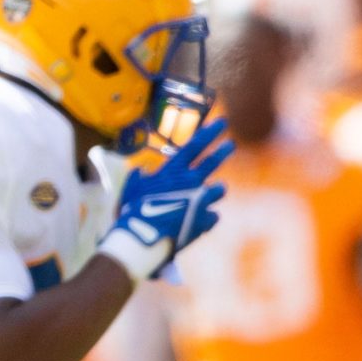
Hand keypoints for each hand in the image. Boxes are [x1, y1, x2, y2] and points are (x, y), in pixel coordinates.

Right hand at [96, 116, 231, 284]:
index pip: (195, 145)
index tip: (222, 122)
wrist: (144, 238)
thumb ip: (139, 176)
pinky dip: (205, 217)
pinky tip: (196, 221)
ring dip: (213, 191)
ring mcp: (201, 201)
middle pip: (212, 162)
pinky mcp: (206, 221)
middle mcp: (192, 182)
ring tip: (208, 195)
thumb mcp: (131, 188)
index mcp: (174, 171)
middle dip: (222, 151)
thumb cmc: (133, 210)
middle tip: (230, 144)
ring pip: (218, 190)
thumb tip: (142, 170)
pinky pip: (212, 215)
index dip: (210, 132)